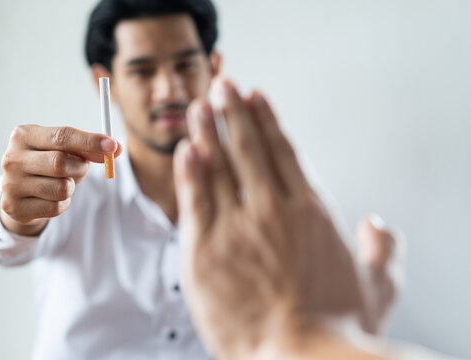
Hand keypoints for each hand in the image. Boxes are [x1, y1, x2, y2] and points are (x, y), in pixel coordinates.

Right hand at [0, 125, 121, 234]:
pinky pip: (56, 207)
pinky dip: (63, 203)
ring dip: (71, 186)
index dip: (90, 141)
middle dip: (80, 168)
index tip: (112, 146)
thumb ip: (89, 149)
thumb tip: (116, 149)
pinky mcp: (14, 207)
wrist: (20, 193)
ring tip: (62, 183)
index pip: (62, 136)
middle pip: (60, 163)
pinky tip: (52, 198)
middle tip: (81, 168)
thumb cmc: (48, 165)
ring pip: (62, 188)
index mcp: (23, 135)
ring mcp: (10, 183)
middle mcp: (12, 157)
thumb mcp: (66, 151)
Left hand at [174, 79, 401, 358]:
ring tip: (198, 107)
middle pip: (249, 147)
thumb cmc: (334, 327)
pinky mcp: (204, 247)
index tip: (256, 98)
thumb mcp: (376, 288)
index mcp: (309, 211)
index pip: (284, 152)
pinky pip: (195, 198)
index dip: (267, 121)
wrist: (297, 355)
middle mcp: (272, 208)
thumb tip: (379, 227)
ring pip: (218, 165)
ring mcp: (237, 225)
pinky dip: (189, 170)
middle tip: (223, 86)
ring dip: (207, 131)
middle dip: (233, 112)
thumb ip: (382, 252)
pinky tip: (185, 148)